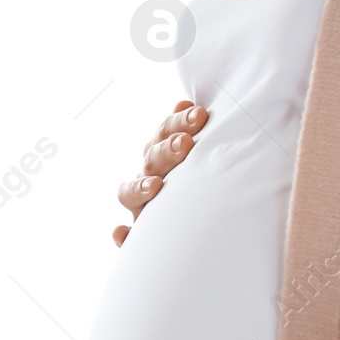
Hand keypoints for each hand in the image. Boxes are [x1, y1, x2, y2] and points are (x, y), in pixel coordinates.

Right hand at [114, 100, 207, 246]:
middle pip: (151, 159)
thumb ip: (196, 130)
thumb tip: (184, 101)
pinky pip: (127, 238)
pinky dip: (122, 235)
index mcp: (165, 153)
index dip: (178, 121)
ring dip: (140, 187)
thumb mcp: (210, 155)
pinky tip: (121, 233)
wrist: (218, 227)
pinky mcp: (141, 235)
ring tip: (156, 186)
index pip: (165, 132)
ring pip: (130, 193)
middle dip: (166, 150)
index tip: (199, 115)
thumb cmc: (217, 183)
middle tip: (185, 144)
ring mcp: (142, 205)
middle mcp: (150, 176)